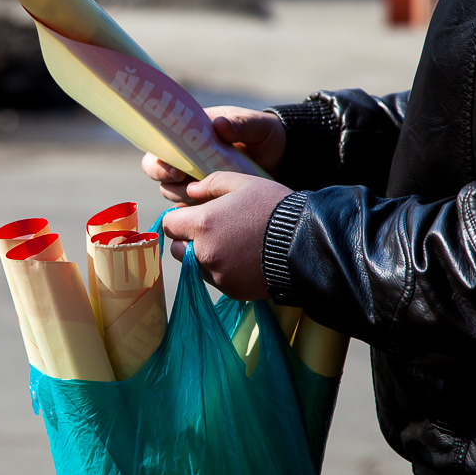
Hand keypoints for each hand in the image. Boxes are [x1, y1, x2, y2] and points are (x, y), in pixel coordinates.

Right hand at [141, 106, 285, 204]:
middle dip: (167, 182)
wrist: (284, 160)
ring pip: (171, 192)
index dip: (160, 161)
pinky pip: (188, 209)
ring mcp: (194, 179)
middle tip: (187, 186)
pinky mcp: (205, 199)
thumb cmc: (266, 136)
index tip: (176, 171)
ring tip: (206, 199)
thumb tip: (220, 124)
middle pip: (158, 172)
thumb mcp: (258, 127)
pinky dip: (194, 213)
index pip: (161, 146)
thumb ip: (241, 125)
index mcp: (191, 134)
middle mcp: (187, 157)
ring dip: (182, 198)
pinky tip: (210, 214)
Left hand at [161, 172, 291, 300]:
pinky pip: (216, 280)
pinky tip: (245, 259)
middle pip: (178, 248)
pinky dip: (224, 271)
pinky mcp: (231, 291)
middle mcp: (204, 253)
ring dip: (205, 257)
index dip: (180, 218)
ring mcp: (217, 275)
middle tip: (215, 230)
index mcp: (202, 224)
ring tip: (233, 244)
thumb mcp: (244, 183)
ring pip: (196, 266)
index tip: (195, 215)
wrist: (307, 243)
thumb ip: (212, 184)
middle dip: (190, 239)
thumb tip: (190, 191)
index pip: (169, 224)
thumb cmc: (274, 207)